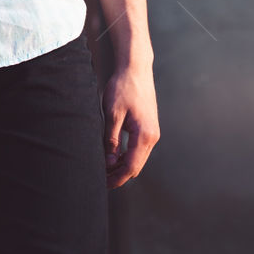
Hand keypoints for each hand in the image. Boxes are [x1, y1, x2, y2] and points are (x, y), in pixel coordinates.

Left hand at [102, 62, 158, 188]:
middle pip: (136, 165)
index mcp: (144, 135)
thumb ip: (111, 139)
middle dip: (119, 175)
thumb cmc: (123, 88)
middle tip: (101, 179)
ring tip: (104, 169)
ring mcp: (152, 132)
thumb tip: (109, 162)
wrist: (136, 69)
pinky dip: (127, 155)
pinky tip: (114, 156)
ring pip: (137, 158)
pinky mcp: (148, 128)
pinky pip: (138, 148)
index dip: (117, 178)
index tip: (104, 184)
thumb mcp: (112, 114)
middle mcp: (152, 137)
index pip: (131, 166)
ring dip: (123, 166)